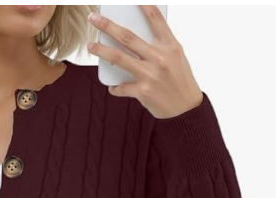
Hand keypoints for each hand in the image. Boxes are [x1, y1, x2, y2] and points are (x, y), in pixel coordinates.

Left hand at [87, 6, 203, 118]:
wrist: (185, 109)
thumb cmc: (179, 80)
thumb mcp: (176, 58)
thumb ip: (159, 46)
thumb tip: (132, 40)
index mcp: (170, 46)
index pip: (156, 19)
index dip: (143, 5)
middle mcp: (160, 58)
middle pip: (127, 37)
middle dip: (107, 26)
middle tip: (93, 18)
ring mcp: (150, 74)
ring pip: (118, 57)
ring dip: (101, 51)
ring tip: (90, 46)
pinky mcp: (142, 91)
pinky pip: (121, 87)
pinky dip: (115, 87)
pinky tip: (113, 87)